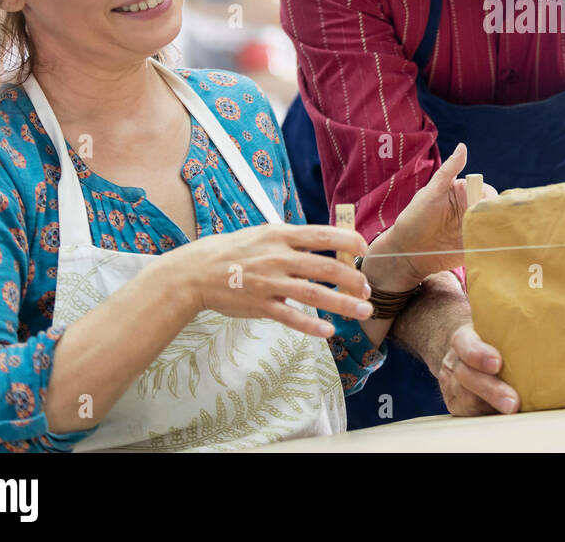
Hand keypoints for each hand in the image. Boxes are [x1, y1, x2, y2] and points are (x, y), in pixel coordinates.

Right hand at [167, 222, 371, 337]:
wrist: (196, 272)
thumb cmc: (235, 250)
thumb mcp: (264, 233)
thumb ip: (293, 239)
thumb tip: (328, 241)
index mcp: (280, 235)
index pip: (321, 235)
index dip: (347, 241)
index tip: (364, 249)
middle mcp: (277, 257)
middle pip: (324, 267)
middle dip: (351, 278)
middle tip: (368, 288)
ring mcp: (269, 282)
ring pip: (312, 294)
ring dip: (342, 303)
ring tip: (364, 311)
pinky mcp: (260, 305)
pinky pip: (289, 317)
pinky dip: (310, 325)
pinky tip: (328, 330)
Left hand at [378, 142, 496, 284]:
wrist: (405, 252)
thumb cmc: (414, 219)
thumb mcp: (431, 193)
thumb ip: (448, 172)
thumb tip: (462, 146)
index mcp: (464, 194)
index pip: (486, 193)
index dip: (490, 199)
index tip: (487, 207)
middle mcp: (471, 211)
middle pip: (493, 211)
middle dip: (497, 216)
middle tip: (493, 224)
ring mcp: (474, 230)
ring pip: (494, 228)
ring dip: (499, 232)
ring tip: (498, 239)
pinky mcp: (474, 248)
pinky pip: (489, 246)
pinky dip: (495, 247)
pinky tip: (496, 250)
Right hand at [438, 322, 518, 415]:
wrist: (465, 353)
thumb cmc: (490, 340)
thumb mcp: (494, 329)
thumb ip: (512, 334)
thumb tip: (552, 335)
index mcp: (464, 338)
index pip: (466, 344)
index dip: (479, 354)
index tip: (498, 363)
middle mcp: (454, 362)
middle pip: (468, 377)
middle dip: (491, 390)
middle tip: (513, 402)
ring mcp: (451, 385)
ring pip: (467, 399)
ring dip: (491, 408)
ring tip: (513, 415)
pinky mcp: (455, 404)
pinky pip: (469, 414)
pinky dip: (487, 416)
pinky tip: (505, 420)